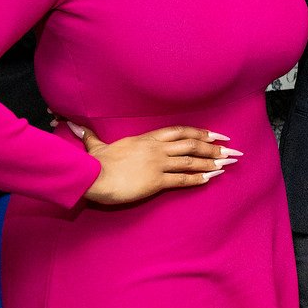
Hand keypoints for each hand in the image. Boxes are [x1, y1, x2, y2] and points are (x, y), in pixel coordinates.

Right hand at [75, 123, 239, 204]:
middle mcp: (156, 149)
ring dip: (212, 162)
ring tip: (227, 164)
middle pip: (192, 144)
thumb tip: (74, 126)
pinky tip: (210, 178)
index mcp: (146, 139)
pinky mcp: (156, 181)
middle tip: (232, 150)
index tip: (217, 135)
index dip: (201, 133)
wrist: (91, 177)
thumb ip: (90, 136)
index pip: (180, 132)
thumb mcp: (95, 146)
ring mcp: (157, 164)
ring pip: (191, 161)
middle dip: (214, 147)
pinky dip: (198, 178)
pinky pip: (182, 179)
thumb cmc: (94, 163)